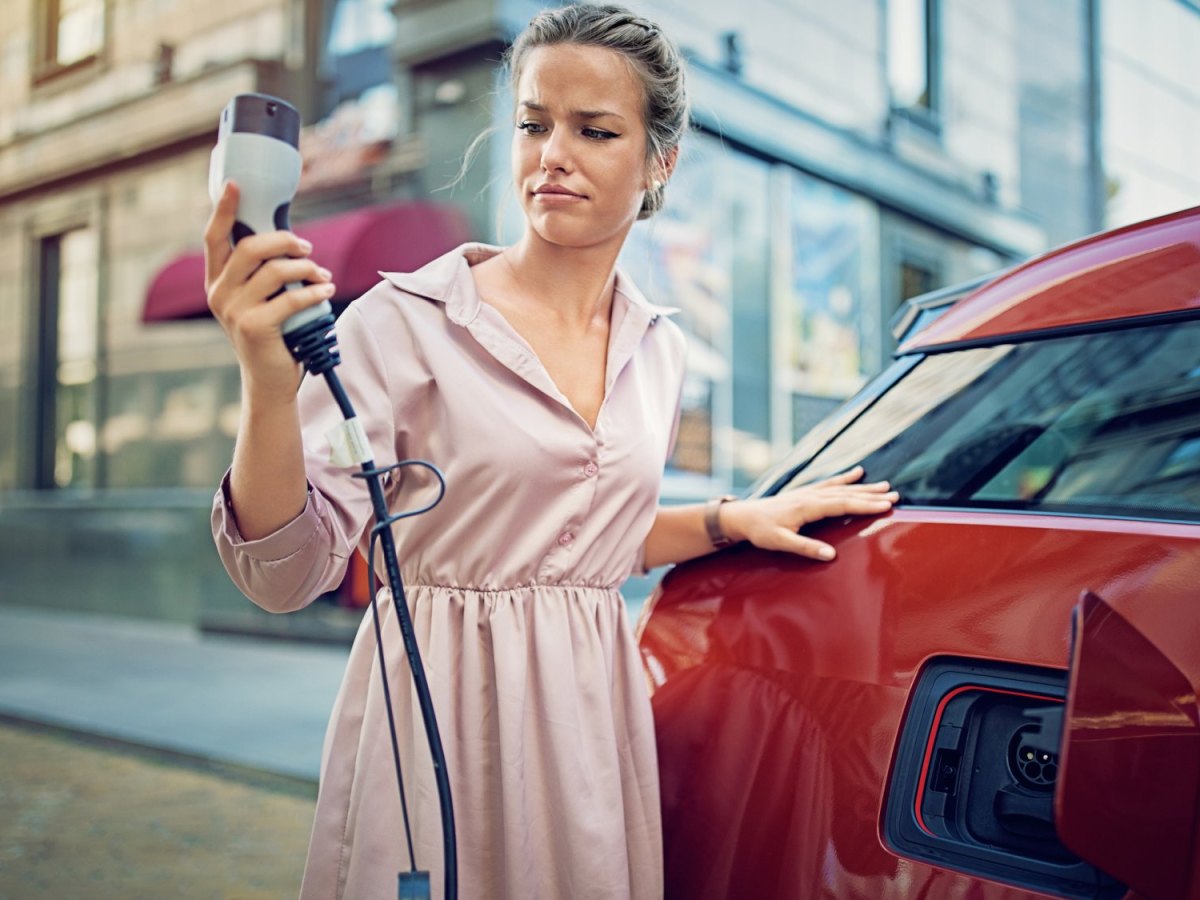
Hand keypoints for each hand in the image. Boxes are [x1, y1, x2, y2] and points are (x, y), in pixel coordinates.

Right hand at [203, 180, 336, 399]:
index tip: (236, 184)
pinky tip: (326, 291)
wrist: (269, 380)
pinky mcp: (254, 327)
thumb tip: (291, 239)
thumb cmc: (272, 334)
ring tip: (322, 276)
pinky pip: (290, 299)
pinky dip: (313, 292)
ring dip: (305, 268)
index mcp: (216, 281)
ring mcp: (233, 311)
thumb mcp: (261, 299)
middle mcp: (218, 293)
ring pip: (273, 272)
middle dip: (283, 241)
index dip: (224, 209)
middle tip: (306, 248)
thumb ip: (263, 272)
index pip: (214, 237)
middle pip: (248, 248)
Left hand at [720, 466, 897, 560]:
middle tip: (895, 496)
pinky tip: (858, 473)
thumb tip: (831, 555)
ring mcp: (809, 492)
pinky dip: (845, 478)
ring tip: (885, 486)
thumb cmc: (761, 531)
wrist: (743, 516)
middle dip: (871, 495)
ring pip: (842, 488)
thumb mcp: (781, 543)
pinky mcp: (806, 493)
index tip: (886, 505)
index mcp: (807, 507)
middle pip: (846, 494)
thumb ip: (806, 548)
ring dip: (864, 487)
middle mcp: (810, 496)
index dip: (865, 505)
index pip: (842, 505)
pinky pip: (830, 483)